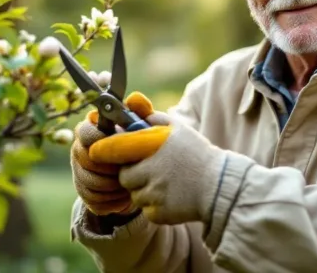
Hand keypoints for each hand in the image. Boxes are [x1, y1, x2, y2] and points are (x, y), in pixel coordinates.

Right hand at [70, 108, 136, 216]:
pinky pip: (94, 199)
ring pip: (89, 181)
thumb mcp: (144, 125)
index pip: (84, 132)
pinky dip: (112, 200)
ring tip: (129, 182)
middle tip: (127, 167)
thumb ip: (141, 111)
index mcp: (91, 130)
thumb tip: (135, 98)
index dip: (101, 140)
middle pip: (85, 159)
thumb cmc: (138, 144)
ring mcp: (80, 172)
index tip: (118, 145)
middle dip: (109, 165)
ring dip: (113, 185)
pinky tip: (125, 196)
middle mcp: (80, 150)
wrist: (138, 173)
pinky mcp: (85, 193)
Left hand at [89, 93, 226, 225]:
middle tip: (149, 169)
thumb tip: (131, 101)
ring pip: (134, 194)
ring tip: (164, 182)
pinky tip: (170, 196)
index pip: (115, 149)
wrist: (219, 186)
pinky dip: (154, 204)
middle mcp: (151, 171)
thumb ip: (152, 115)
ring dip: (143, 189)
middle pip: (123, 176)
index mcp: (153, 147)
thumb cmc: (196, 154)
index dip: (104, 151)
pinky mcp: (158, 214)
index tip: (97, 152)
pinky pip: (145, 209)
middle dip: (131, 173)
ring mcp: (154, 194)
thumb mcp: (177, 128)